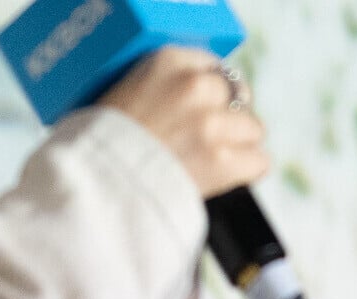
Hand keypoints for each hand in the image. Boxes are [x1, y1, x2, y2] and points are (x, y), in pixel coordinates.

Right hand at [101, 47, 270, 197]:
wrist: (97, 181)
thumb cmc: (106, 141)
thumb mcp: (130, 87)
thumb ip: (170, 83)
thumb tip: (213, 91)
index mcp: (168, 60)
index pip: (216, 69)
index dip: (213, 93)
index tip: (202, 109)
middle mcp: (194, 86)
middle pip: (239, 96)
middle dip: (227, 118)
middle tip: (203, 139)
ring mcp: (211, 123)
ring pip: (253, 130)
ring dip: (238, 146)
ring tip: (208, 159)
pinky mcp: (222, 160)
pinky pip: (259, 162)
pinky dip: (245, 172)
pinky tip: (222, 176)